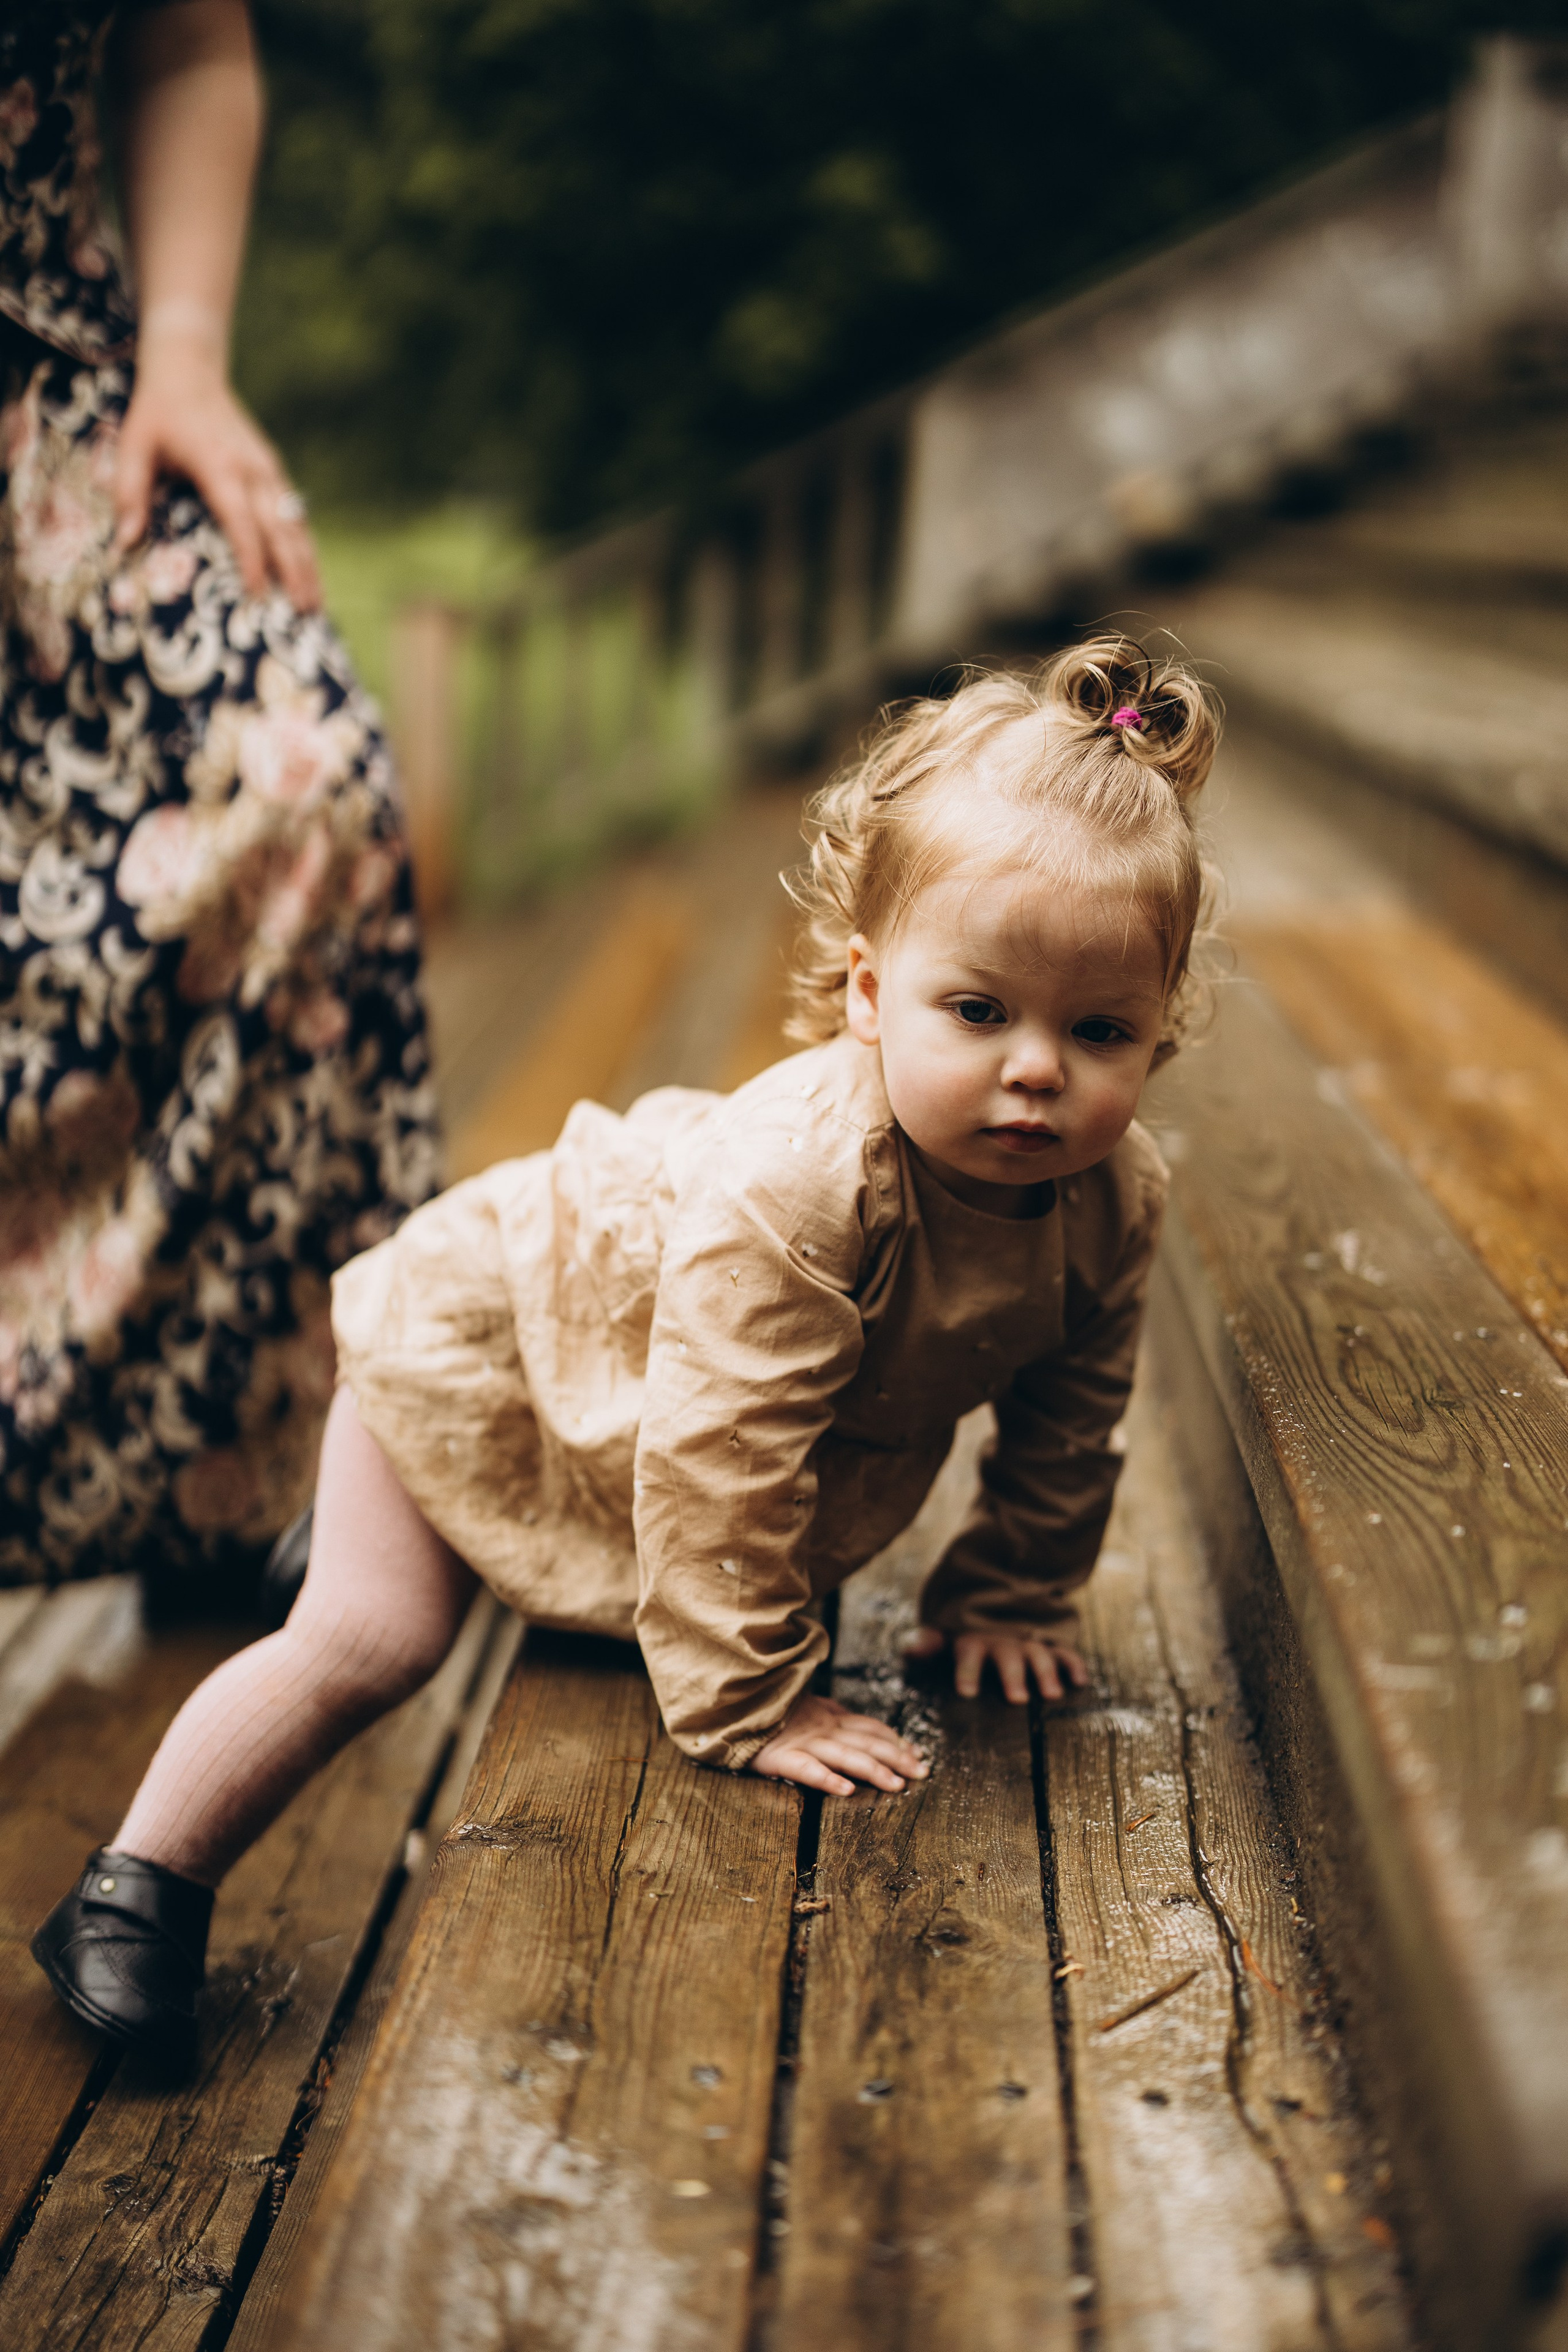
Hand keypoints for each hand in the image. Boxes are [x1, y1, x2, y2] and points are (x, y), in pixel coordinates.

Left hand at [114, 330, 320, 609]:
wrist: (190, 369)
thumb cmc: (157, 413)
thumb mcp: (134, 447)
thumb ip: (129, 493)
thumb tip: (124, 542)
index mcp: (219, 466)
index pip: (241, 521)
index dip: (251, 559)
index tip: (257, 595)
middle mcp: (252, 469)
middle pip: (280, 529)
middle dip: (294, 573)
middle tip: (303, 614)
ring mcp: (268, 469)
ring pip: (296, 524)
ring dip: (308, 565)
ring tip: (316, 605)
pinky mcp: (274, 470)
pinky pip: (295, 514)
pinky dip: (305, 546)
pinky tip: (311, 573)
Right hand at [750, 1694, 929, 1798]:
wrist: (732, 1702)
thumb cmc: (769, 1708)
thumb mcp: (807, 1705)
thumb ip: (834, 1714)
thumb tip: (864, 1724)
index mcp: (829, 1717)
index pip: (871, 1728)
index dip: (896, 1740)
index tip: (919, 1754)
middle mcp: (822, 1728)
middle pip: (868, 1742)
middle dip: (898, 1757)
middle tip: (923, 1772)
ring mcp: (803, 1742)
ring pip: (846, 1756)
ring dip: (873, 1770)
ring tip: (896, 1785)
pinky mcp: (780, 1757)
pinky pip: (807, 1768)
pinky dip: (827, 1778)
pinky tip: (846, 1790)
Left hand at [902, 1625, 1088, 1703]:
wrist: (1000, 1599)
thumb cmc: (967, 1628)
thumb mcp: (943, 1631)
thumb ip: (929, 1641)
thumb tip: (912, 1649)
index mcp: (975, 1640)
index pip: (969, 1654)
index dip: (967, 1672)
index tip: (966, 1691)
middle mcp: (1004, 1641)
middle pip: (1008, 1658)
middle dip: (1013, 1677)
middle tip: (1016, 1699)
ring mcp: (1029, 1642)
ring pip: (1039, 1656)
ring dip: (1046, 1674)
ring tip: (1052, 1695)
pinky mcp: (1051, 1644)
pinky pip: (1065, 1652)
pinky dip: (1074, 1664)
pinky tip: (1080, 1680)